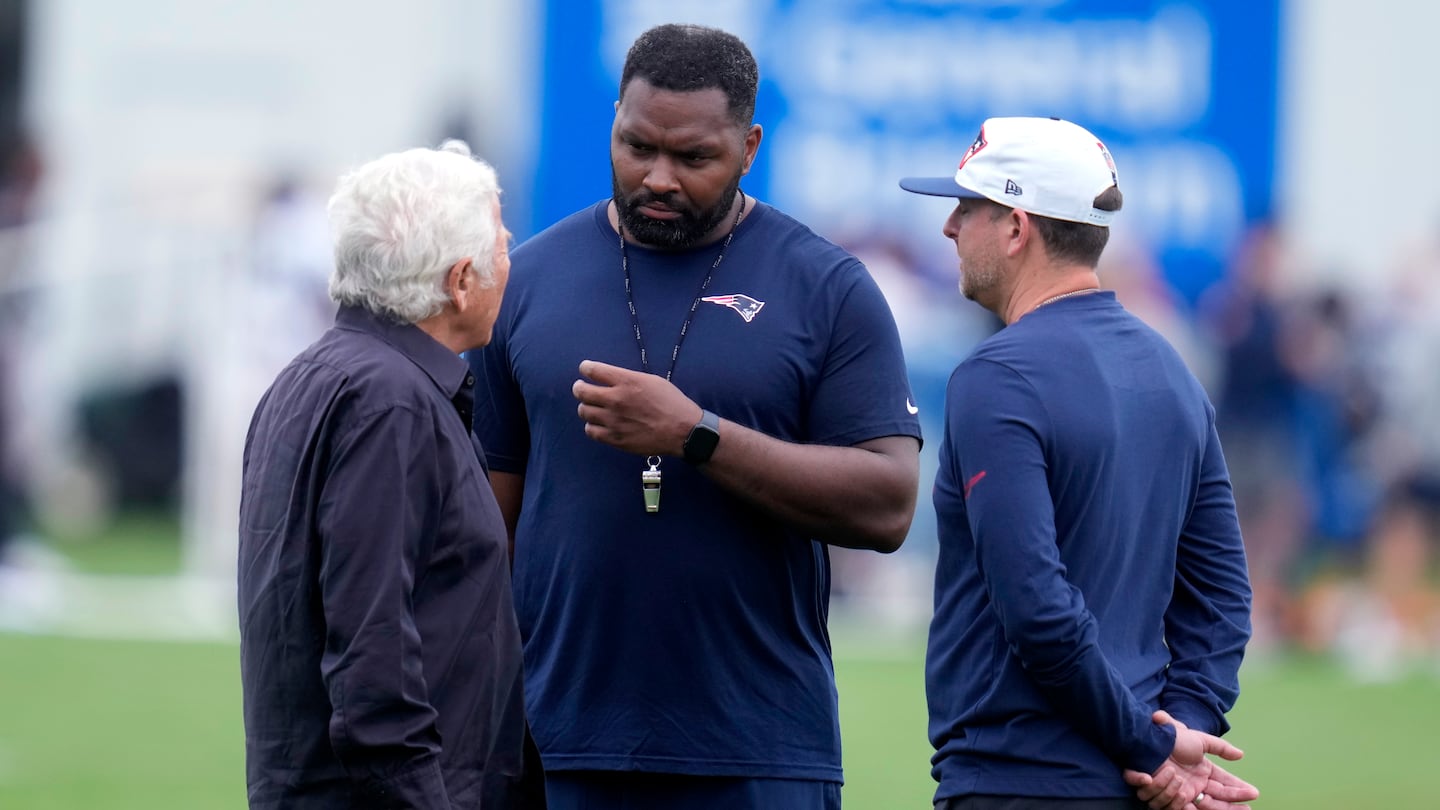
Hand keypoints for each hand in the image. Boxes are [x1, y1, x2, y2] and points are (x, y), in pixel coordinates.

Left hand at [572, 360, 700, 455]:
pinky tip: (598, 424)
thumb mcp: (651, 381)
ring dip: (586, 407)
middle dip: (579, 388)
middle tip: (581, 388)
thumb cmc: (671, 403)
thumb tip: (610, 379)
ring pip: (584, 412)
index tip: (585, 369)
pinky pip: (591, 431)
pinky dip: (592, 426)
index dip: (585, 368)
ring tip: (592, 407)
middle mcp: (616, 399)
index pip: (593, 370)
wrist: (682, 430)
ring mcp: (613, 421)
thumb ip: (628, 379)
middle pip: (582, 392)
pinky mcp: (615, 438)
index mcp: (626, 381)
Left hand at [1122, 711, 1258, 809]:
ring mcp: (1183, 790)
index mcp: (1203, 771)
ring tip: (1221, 802)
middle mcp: (1195, 783)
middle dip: (1234, 805)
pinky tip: (1199, 803)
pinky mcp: (1169, 794)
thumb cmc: (1174, 739)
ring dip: (1215, 805)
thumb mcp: (1200, 740)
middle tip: (1249, 809)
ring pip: (1204, 805)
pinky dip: (1188, 805)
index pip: (1225, 783)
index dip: (1238, 789)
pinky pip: (1180, 806)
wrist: (1151, 740)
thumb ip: (1221, 748)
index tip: (1253, 793)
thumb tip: (1241, 754)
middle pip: (1219, 799)